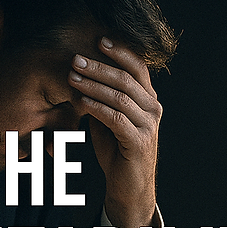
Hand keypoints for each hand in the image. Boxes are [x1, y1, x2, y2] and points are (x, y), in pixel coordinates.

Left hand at [69, 37, 161, 227]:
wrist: (129, 188)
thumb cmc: (117, 152)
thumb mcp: (108, 120)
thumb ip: (103, 99)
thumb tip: (83, 76)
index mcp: (149, 99)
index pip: (137, 67)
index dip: (120, 51)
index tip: (98, 39)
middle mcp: (153, 109)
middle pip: (126, 79)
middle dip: (99, 66)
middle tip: (76, 58)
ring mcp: (149, 125)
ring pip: (120, 96)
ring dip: (93, 85)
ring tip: (72, 77)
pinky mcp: (139, 142)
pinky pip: (116, 118)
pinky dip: (97, 107)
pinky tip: (81, 101)